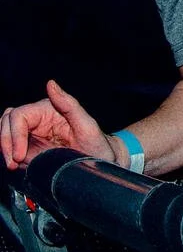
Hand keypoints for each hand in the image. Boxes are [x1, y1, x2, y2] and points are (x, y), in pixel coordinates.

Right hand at [1, 80, 118, 170]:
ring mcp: (34, 134)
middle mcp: (38, 120)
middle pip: (7, 122)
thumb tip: (50, 84)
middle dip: (6, 142)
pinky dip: (11, 157)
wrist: (103, 164)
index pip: (19, 116)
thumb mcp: (87, 125)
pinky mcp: (32, 149)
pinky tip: (21, 167)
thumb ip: (69, 104)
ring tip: (15, 166)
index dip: (14, 135)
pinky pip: (13, 149)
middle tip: (13, 163)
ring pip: (6, 134)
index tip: (19, 155)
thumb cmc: (98, 144)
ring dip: (6, 149)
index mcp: (49, 109)